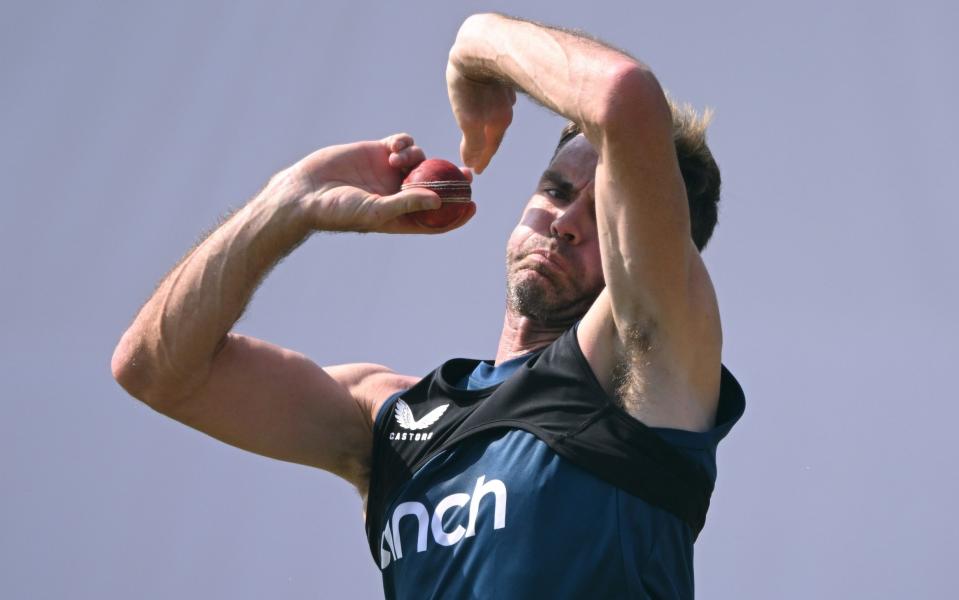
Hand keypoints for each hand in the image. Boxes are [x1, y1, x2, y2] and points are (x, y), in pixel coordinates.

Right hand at [289, 133, 474, 233]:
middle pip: (436, 186)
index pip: (436, 218)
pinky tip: (393, 148)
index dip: (456, 213)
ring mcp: (389, 172)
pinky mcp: (377, 152)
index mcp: (401, 216)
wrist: (306, 191)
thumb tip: (439, 201)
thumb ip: (407, 204)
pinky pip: (403, 143)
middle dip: (452, 180)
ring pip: (421, 160)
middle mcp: (398, 194)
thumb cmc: (338, 211)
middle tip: (467, 173)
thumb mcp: (376, 211)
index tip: (473, 205)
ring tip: (396, 160)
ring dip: (417, 157)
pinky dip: (404, 143)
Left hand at [446, 59, 515, 173]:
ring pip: (498, 116)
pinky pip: (498, 99)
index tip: (476, 171)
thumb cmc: (474, 87)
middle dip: (487, 146)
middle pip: (495, 134)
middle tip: (479, 156)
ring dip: (490, 128)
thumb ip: (473, 143)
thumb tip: (471, 165)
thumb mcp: (469, 120)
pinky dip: (493, 108)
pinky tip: (492, 104)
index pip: (490, 149)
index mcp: (497, 123)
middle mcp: (505, 111)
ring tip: (483, 133)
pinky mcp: (499, 80)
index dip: (482, 160)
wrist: (481, 48)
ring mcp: (505, 95)